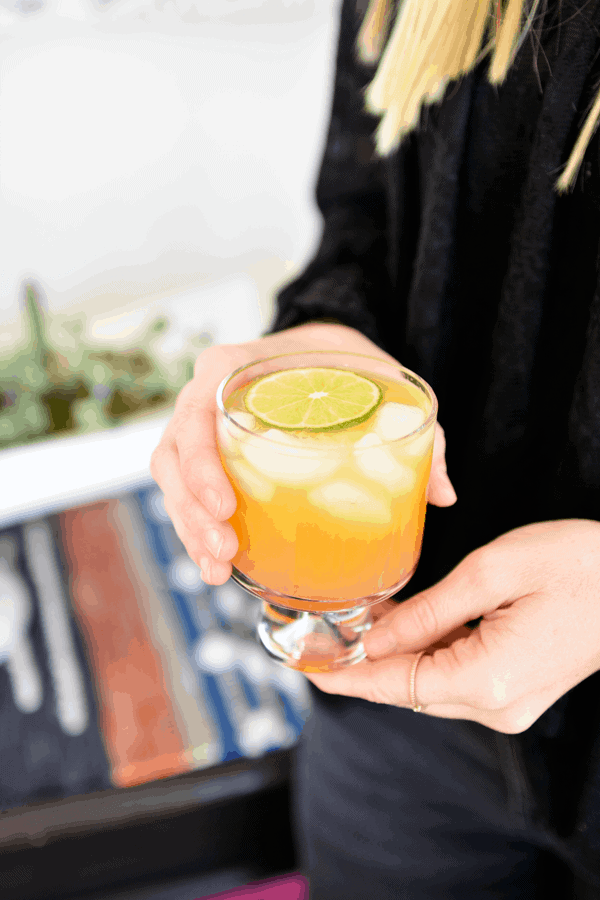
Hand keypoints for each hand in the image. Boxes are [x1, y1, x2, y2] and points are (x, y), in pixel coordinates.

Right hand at [150, 321, 455, 584]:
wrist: (322, 350)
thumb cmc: (346, 361)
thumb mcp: (383, 381)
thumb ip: (417, 431)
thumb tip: (444, 495)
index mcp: (234, 365)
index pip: (196, 411)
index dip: (200, 462)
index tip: (227, 507)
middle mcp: (206, 393)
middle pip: (172, 454)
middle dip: (191, 511)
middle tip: (224, 552)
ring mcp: (201, 425)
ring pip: (171, 479)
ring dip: (188, 528)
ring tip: (217, 569)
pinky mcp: (209, 454)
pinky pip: (186, 490)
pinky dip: (196, 528)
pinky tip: (218, 564)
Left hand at [307, 520, 599, 732]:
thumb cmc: (576, 562)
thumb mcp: (490, 572)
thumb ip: (427, 612)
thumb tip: (377, 640)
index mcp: (488, 678)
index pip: (395, 685)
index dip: (347, 676)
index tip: (306, 669)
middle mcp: (498, 704)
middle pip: (410, 689)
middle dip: (369, 659)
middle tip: (332, 625)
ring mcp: (512, 704)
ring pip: (432, 685)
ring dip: (400, 655)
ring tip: (370, 615)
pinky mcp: (519, 692)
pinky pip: (457, 679)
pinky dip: (430, 654)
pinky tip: (413, 624)